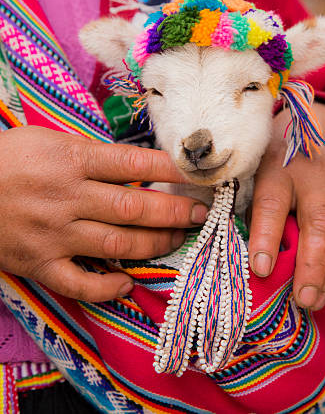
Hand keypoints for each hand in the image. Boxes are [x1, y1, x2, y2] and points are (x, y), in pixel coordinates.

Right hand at [0, 126, 207, 301]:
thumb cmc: (8, 159)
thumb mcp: (48, 140)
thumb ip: (91, 154)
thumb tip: (136, 165)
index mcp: (72, 160)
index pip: (134, 163)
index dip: (171, 169)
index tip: (197, 173)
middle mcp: (68, 198)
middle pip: (134, 206)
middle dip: (175, 210)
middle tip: (201, 213)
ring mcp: (54, 234)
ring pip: (118, 244)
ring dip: (155, 244)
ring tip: (179, 239)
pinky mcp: (39, 264)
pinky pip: (80, 284)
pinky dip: (108, 288)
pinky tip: (128, 284)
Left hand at [249, 103, 324, 309]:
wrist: (322, 125)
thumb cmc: (278, 158)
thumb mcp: (256, 170)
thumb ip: (252, 207)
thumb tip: (252, 258)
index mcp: (278, 166)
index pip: (271, 202)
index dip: (265, 237)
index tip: (260, 270)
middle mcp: (314, 173)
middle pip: (319, 223)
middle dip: (312, 267)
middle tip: (302, 300)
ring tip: (317, 299)